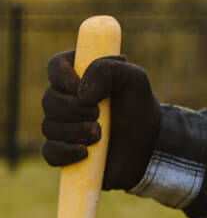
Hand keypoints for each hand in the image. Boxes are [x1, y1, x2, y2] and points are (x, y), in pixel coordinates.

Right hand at [40, 51, 160, 190]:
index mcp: (79, 75)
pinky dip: (65, 152)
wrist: (146, 144)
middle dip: (74, 109)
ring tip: (99, 135)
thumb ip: (110, 70)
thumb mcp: (135, 80)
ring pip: (48, 127)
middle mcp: (65, 98)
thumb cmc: (138, 107)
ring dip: (75, 131)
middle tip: (99, 114)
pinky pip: (49, 152)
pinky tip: (85, 152)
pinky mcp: (61, 150)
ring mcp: (61, 125)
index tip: (78, 87)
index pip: (55, 65)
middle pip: (48, 100)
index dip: (61, 76)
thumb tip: (81, 93)